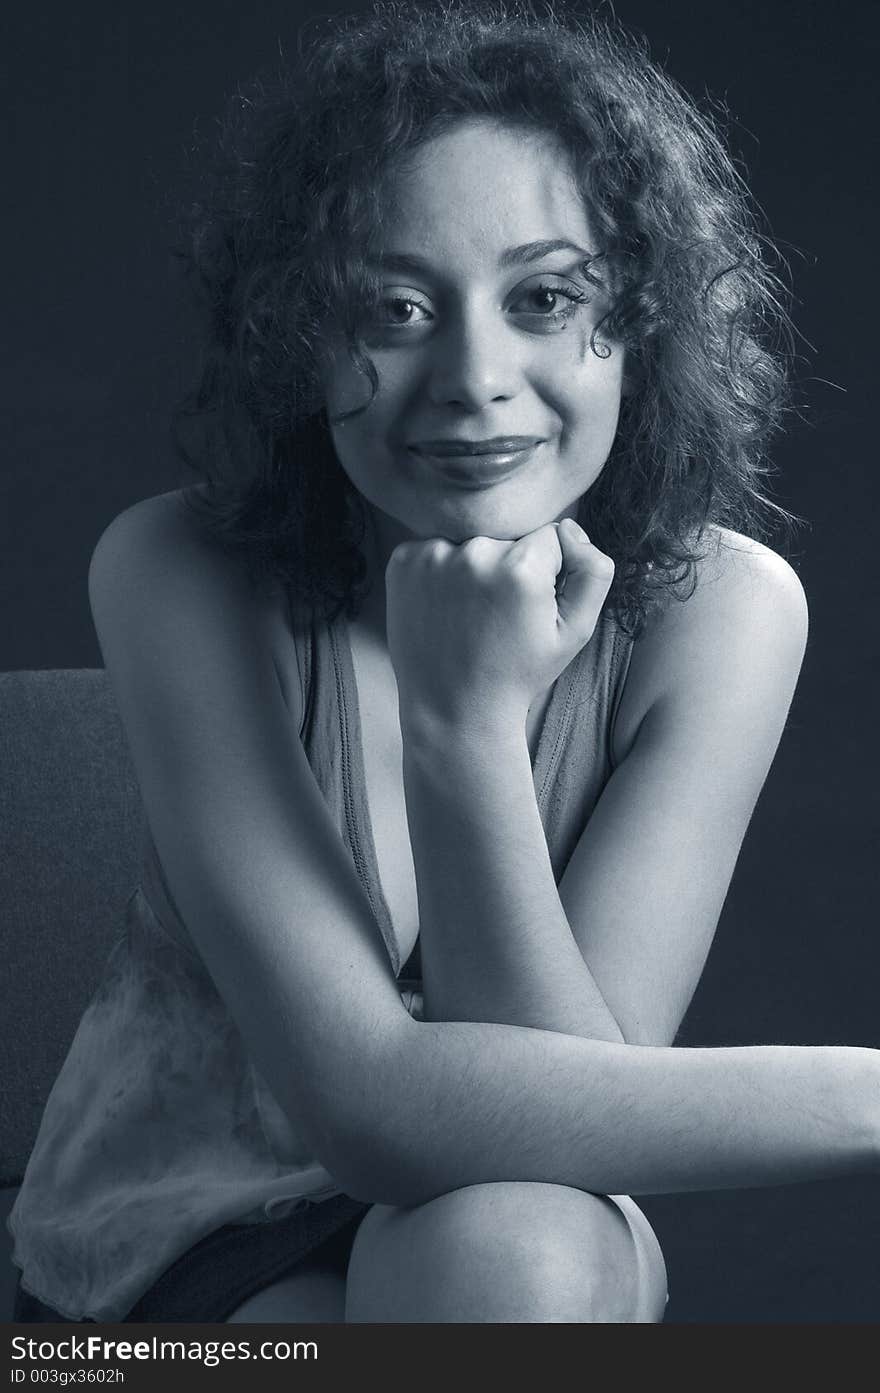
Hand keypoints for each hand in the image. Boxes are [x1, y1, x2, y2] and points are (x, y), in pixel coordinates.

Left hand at [385, 517, 614, 726]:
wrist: (454, 709)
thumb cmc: (519, 672)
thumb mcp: (575, 631)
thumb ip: (594, 571)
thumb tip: (569, 529)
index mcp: (521, 567)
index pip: (550, 536)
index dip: (546, 573)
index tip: (528, 608)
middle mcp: (475, 553)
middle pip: (507, 538)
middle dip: (509, 568)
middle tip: (498, 617)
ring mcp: (432, 556)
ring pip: (470, 542)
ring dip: (473, 569)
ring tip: (469, 616)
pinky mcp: (403, 562)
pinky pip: (434, 548)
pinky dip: (440, 572)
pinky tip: (444, 609)